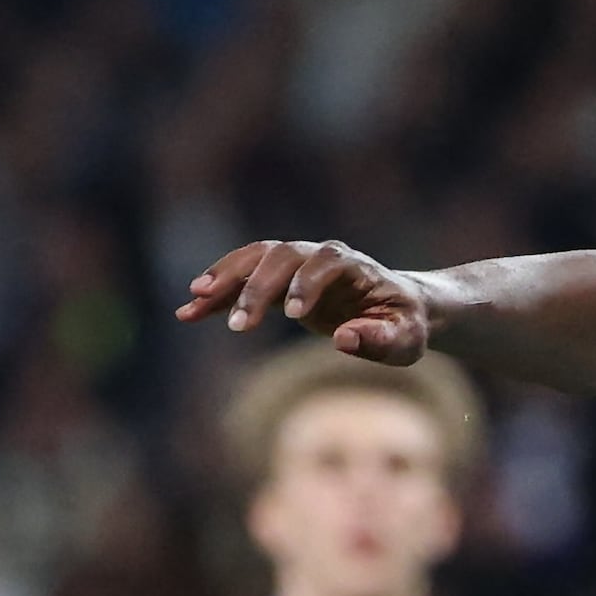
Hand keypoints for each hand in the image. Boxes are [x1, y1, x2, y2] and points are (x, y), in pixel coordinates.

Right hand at [180, 239, 437, 364]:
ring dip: (225, 278)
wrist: (400, 307)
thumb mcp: (404, 339)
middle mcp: (321, 256)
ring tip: (195, 301)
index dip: (308, 283)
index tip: (293, 316)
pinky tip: (190, 310)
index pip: (326, 261)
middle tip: (238, 326)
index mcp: (354, 266)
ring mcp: (298, 265)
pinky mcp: (280, 281)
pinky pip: (243, 279)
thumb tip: (342, 339)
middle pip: (282, 256)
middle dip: (257, 287)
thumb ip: (380, 339)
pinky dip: (218, 293)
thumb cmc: (405, 324)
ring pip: (255, 258)